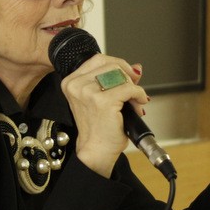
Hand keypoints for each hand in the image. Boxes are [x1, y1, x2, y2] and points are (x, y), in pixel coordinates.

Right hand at [59, 54, 147, 177]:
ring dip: (133, 87)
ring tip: (134, 101)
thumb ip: (116, 79)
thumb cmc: (97, 127)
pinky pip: (129, 89)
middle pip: (110, 64)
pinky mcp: (104, 101)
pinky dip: (139, 95)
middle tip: (133, 90)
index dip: (118, 65)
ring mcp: (88, 92)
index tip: (128, 76)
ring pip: (120, 74)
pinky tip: (138, 104)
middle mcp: (76, 85)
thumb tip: (136, 67)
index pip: (98, 59)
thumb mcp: (102, 97)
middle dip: (127, 75)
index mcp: (71, 81)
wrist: (95, 150)